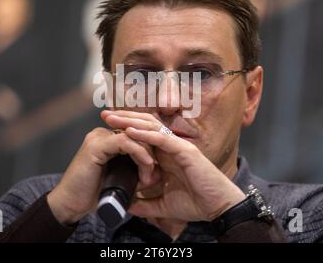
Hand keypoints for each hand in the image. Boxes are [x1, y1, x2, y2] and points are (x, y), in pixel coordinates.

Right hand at [47, 127, 159, 224]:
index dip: (151, 149)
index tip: (159, 170)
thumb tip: (157, 173)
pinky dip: (140, 153)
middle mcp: (102, 134)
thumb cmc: (93, 194)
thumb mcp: (120, 179)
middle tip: (156, 175)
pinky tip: (147, 165)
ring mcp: (98, 138)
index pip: (136, 135)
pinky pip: (125, 142)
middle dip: (152, 152)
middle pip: (136, 133)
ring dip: (147, 155)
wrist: (70, 205)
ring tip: (150, 176)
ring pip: (133, 136)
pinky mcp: (96, 145)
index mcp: (107, 140)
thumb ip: (135, 172)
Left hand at [102, 110, 245, 221]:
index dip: (125, 128)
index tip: (106, 127)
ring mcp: (178, 146)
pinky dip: (145, 134)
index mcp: (166, 155)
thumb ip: (146, 204)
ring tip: (111, 118)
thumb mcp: (164, 205)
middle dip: (123, 118)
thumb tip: (128, 207)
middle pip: (144, 124)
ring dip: (129, 121)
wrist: (218, 208)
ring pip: (151, 126)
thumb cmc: (196, 204)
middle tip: (104, 115)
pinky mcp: (185, 151)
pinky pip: (162, 139)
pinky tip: (129, 131)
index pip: (143, 134)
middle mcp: (171, 146)